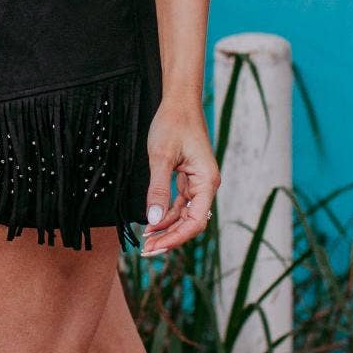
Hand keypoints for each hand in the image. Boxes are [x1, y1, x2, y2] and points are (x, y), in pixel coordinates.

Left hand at [142, 98, 217, 255]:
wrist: (178, 102)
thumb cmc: (172, 124)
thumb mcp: (160, 157)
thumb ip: (158, 189)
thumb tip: (154, 219)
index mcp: (207, 181)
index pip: (195, 221)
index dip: (175, 238)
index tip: (154, 247)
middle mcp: (206, 185)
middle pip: (191, 222)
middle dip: (170, 238)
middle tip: (146, 250)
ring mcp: (199, 182)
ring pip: (185, 215)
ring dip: (167, 228)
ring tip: (146, 240)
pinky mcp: (190, 178)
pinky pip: (181, 204)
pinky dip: (167, 214)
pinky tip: (152, 223)